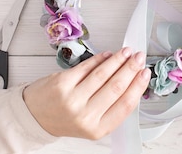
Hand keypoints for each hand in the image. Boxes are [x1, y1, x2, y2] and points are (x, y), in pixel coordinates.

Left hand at [22, 47, 149, 138]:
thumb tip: (133, 82)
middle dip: (131, 68)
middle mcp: (85, 116)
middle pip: (116, 87)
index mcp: (97, 129)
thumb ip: (111, 107)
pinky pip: (87, 67)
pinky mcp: (62, 83)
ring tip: (126, 52)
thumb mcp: (92, 122)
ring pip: (103, 74)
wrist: (36, 116)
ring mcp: (73, 99)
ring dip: (118, 60)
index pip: (125, 104)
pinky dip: (100, 58)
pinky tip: (108, 54)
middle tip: (139, 57)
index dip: (138, 86)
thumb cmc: (65, 118)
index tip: (145, 73)